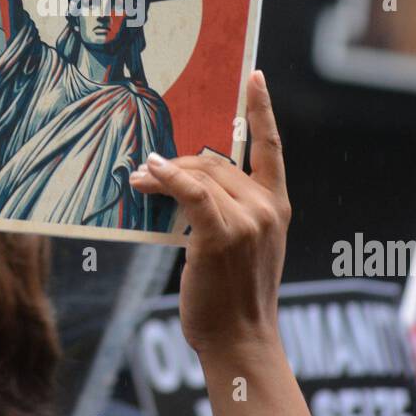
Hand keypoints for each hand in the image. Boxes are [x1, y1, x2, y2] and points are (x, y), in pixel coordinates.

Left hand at [130, 70, 288, 354]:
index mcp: (277, 206)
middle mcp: (267, 208)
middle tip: (146, 170)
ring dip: (163, 174)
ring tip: (138, 180)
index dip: (262, 110)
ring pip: (199, 175)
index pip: (272, 147)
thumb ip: (228, 212)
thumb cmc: (233, 298)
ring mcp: (248, 220)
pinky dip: (168, 179)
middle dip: (179, 163)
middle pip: (217, 162)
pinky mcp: (222, 234)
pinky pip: (191, 192)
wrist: (240, 340)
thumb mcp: (243, 247)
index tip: (255, 76)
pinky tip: (149, 175)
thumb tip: (185, 184)